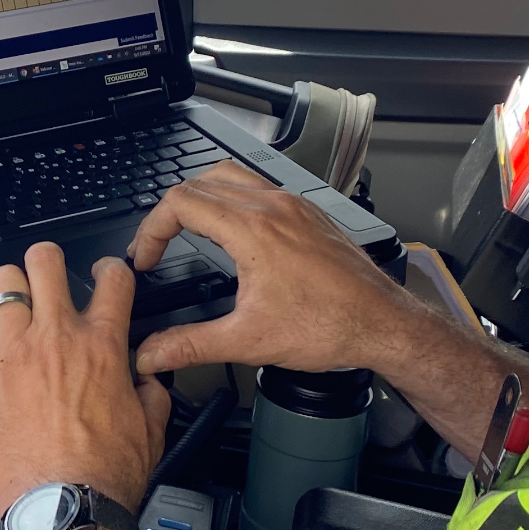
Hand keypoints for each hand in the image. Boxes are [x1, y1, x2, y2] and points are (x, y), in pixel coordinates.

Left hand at [0, 242, 170, 514]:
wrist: (62, 506)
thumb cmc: (103, 475)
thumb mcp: (151, 430)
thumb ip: (151, 394)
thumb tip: (147, 380)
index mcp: (102, 345)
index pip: (113, 278)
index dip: (110, 269)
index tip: (104, 276)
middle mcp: (57, 336)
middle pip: (46, 260)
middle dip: (48, 262)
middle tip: (48, 277)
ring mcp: (14, 349)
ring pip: (3, 281)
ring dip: (10, 289)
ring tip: (11, 306)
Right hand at [128, 161, 418, 376]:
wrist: (383, 324)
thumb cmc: (329, 327)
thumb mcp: (248, 341)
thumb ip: (190, 344)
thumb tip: (151, 353)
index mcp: (252, 229)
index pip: (180, 202)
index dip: (151, 229)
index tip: (146, 257)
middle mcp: (272, 207)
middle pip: (199, 182)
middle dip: (170, 212)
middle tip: (159, 245)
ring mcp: (294, 205)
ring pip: (231, 176)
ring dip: (202, 196)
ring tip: (189, 227)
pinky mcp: (309, 213)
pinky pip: (261, 187)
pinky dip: (235, 198)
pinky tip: (237, 230)